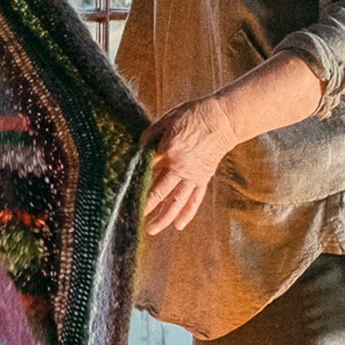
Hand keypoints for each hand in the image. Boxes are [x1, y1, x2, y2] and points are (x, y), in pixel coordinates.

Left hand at [144, 95, 240, 233]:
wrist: (223, 119)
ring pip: (177, 201)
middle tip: (131, 219)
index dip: (133, 183)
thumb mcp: (167, 120)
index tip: (121, 195)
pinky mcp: (203, 178)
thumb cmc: (192, 115)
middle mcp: (180, 167)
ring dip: (164, 217)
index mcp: (168, 151)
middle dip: (144, 207)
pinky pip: (195, 199)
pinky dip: (187, 213)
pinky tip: (178, 225)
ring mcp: (193, 175)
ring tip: (151, 229)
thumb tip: (137, 149)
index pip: (145, 171)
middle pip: (159, 192)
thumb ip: (150, 136)